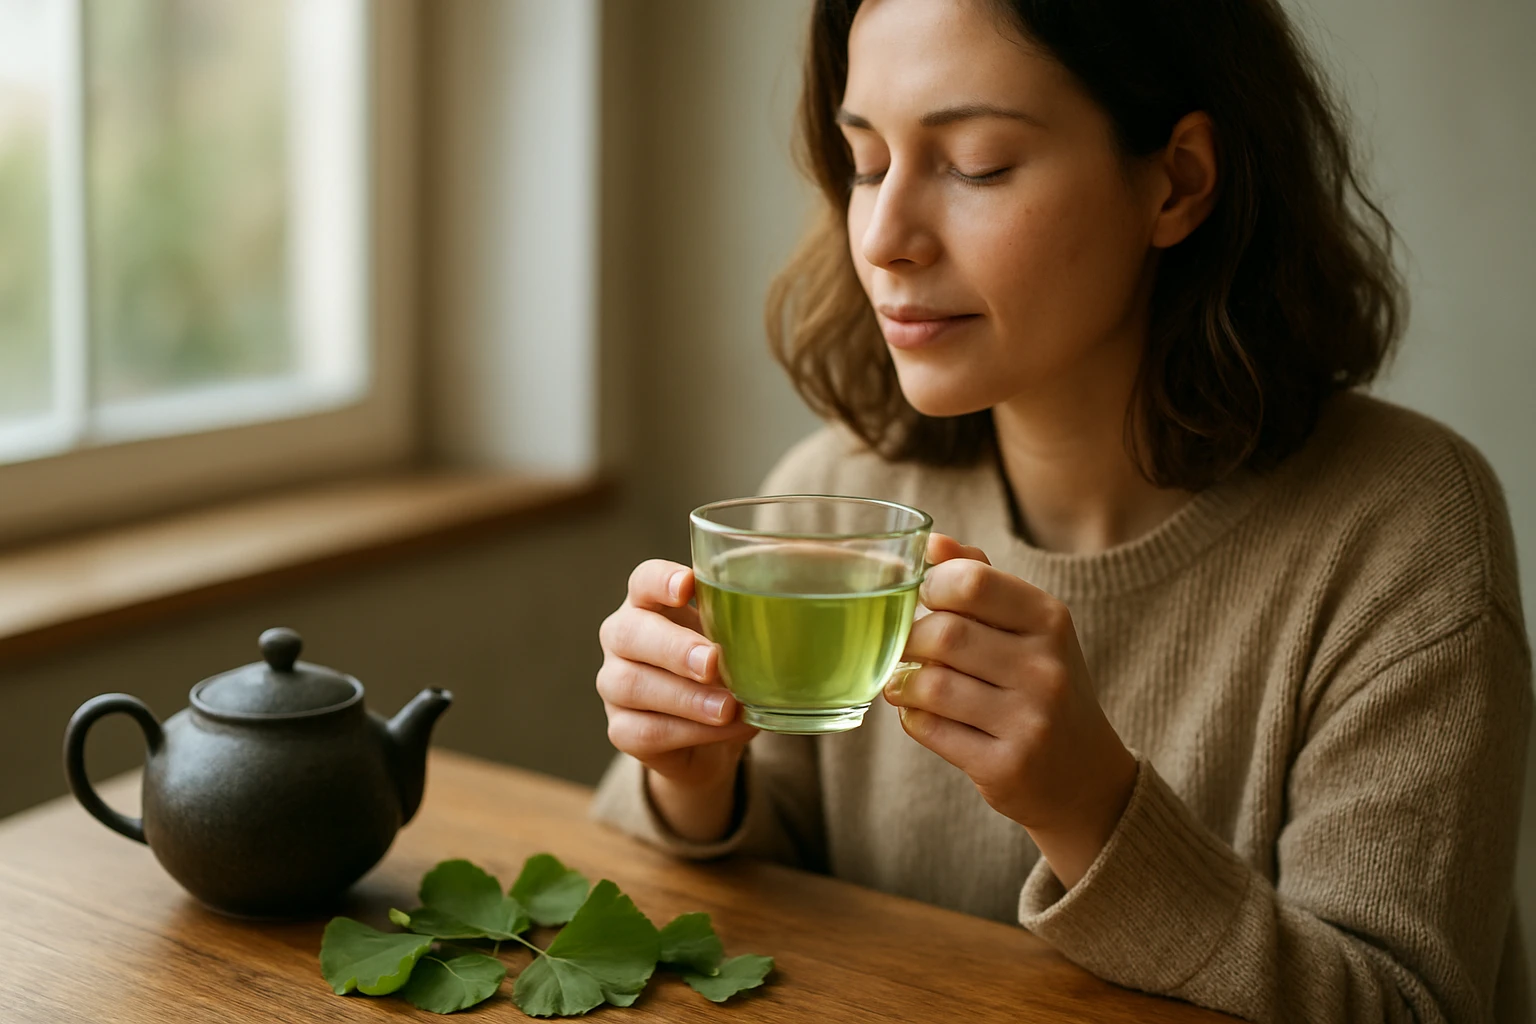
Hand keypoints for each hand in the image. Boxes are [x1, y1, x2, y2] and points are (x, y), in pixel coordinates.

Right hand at [597, 559, 757, 840]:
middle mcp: (622, 638)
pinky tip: (724, 728)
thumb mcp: (737, 642)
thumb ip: (750, 627)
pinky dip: (690, 731)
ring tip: (726, 707)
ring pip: (632, 685)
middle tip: (712, 661)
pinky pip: (646, 731)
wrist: (709, 739)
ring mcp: (613, 685)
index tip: (687, 585)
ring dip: (685, 696)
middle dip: (674, 647)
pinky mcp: (621, 730)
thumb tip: (796, 625)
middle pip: (629, 633)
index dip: (660, 580)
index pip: (642, 581)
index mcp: (650, 604)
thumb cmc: (723, 673)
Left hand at [882, 535, 1137, 887]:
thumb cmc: (1043, 685)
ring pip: (931, 685)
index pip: (972, 581)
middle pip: (943, 634)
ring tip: (907, 682)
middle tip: (907, 648)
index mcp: (1050, 621)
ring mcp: (1030, 720)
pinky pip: (930, 729)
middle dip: (910, 640)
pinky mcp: (1006, 767)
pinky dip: (912, 718)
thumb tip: (933, 542)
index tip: (925, 601)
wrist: (1085, 776)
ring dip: (904, 682)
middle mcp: (1047, 668)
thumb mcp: (1029, 628)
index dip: (931, 586)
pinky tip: (922, 714)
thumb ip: (981, 580)